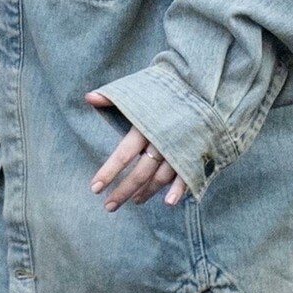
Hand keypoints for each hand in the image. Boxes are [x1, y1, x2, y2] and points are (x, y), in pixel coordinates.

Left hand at [86, 91, 187, 209]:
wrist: (204, 85)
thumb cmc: (167, 88)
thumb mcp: (140, 89)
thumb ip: (114, 97)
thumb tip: (88, 98)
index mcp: (146, 126)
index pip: (123, 155)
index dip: (108, 172)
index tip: (95, 188)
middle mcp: (162, 141)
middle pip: (140, 173)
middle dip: (123, 191)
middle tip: (109, 207)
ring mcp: (180, 149)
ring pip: (160, 178)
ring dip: (146, 192)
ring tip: (135, 201)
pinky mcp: (195, 153)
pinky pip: (186, 176)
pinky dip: (178, 190)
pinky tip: (169, 203)